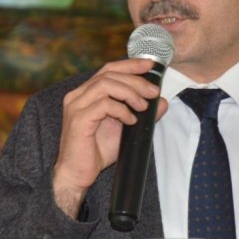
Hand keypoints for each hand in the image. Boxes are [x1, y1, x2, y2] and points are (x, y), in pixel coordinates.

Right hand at [52, 58, 167, 217]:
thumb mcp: (125, 128)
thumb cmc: (97, 151)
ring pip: (106, 85)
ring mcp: (76, 106)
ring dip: (130, 93)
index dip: (130, 64)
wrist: (78, 173)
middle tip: (153, 91)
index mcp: (86, 93)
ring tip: (143, 106)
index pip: (108, 69)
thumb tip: (162, 102)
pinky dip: (121, 110)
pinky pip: (104, 105)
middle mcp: (78, 95)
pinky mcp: (79, 119)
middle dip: (135, 79)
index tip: (150, 65)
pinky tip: (130, 121)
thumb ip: (141, 112)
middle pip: (109, 74)